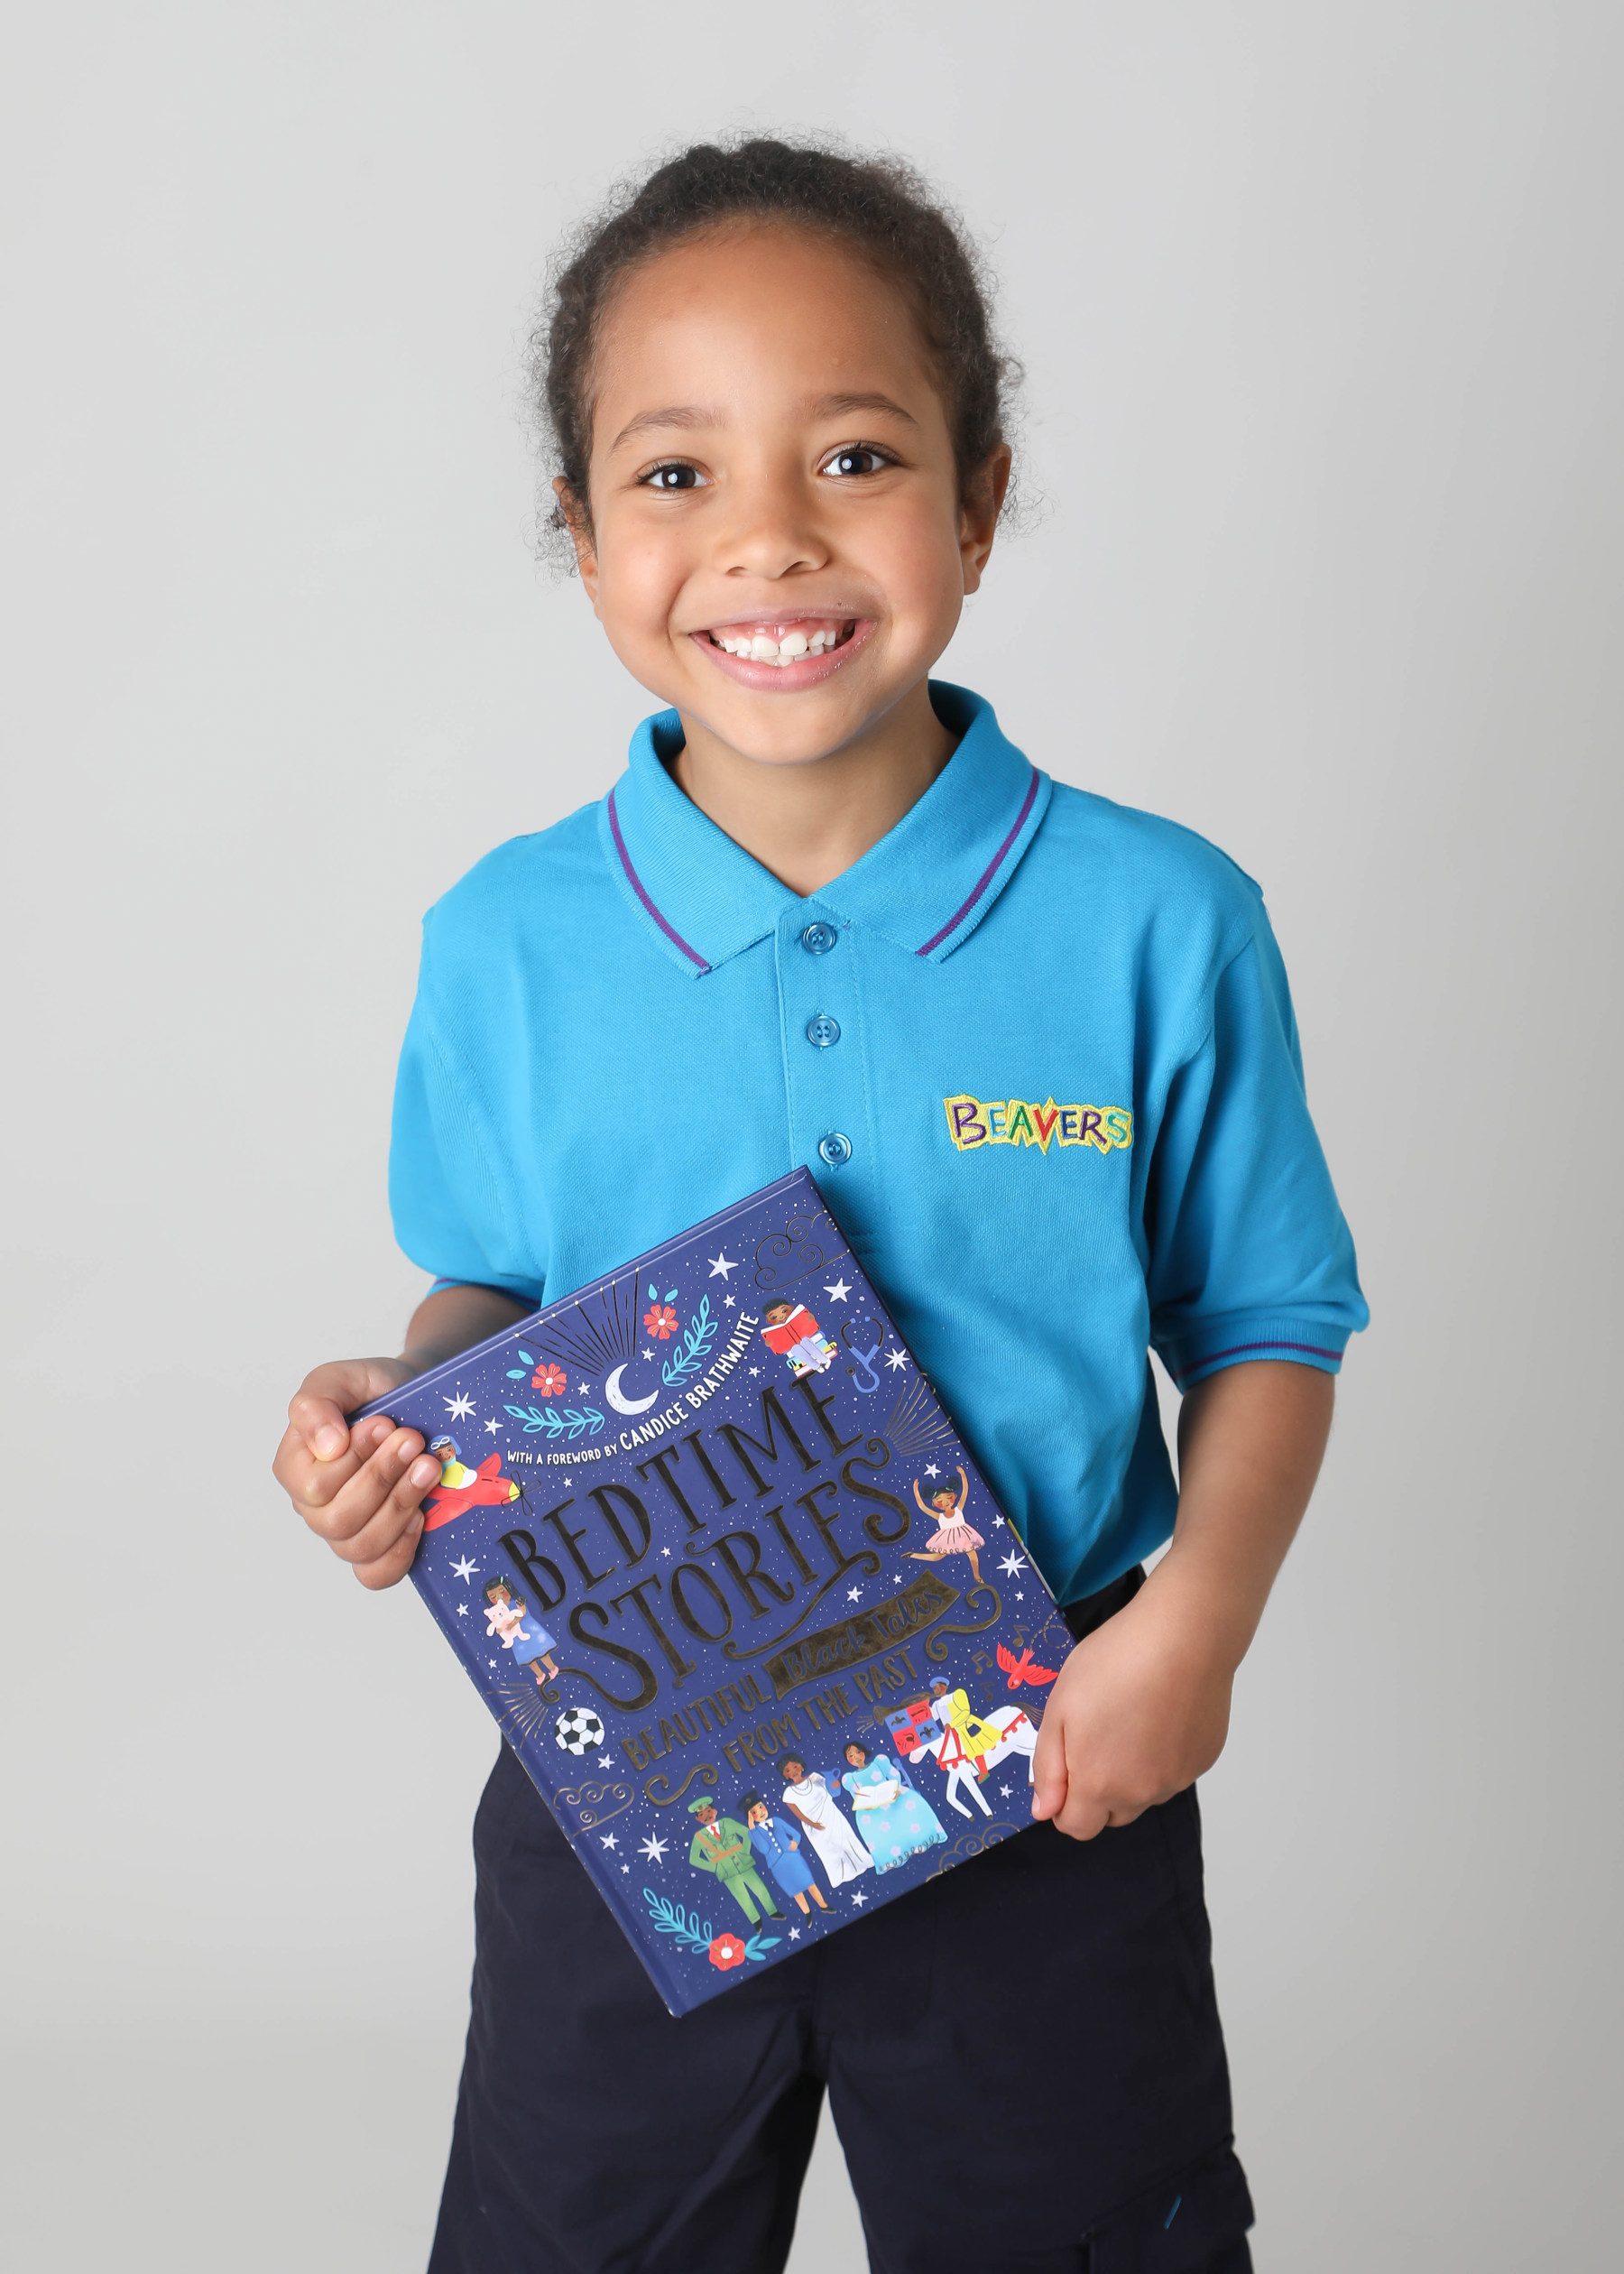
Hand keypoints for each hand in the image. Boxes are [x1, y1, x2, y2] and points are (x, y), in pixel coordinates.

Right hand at [272, 1356, 436, 1589]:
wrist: (417, 1399)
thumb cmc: (373, 1391)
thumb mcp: (340, 1379)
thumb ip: (316, 1403)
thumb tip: (327, 1447)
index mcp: (295, 1468)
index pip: (315, 1487)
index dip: (354, 1460)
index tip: (385, 1424)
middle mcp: (314, 1507)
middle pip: (339, 1520)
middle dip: (383, 1479)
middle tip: (413, 1441)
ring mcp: (345, 1532)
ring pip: (362, 1545)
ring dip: (400, 1505)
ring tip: (427, 1467)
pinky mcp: (380, 1547)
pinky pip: (377, 1573)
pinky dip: (401, 1550)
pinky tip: (422, 1515)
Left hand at [1029, 1584, 1234, 1840]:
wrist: (1183, 1638)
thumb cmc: (1114, 1664)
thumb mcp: (1059, 1708)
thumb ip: (1048, 1768)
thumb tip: (1045, 1810)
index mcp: (1099, 1785)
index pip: (1077, 1828)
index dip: (1063, 1806)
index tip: (1065, 1771)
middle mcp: (1142, 1793)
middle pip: (1112, 1815)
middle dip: (1097, 1792)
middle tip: (1096, 1739)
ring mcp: (1177, 1778)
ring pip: (1146, 1794)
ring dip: (1132, 1776)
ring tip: (1130, 1719)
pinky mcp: (1203, 1759)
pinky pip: (1174, 1772)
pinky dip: (1163, 1756)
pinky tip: (1159, 1714)